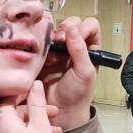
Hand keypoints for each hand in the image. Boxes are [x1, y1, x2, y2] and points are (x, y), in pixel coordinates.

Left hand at [0, 81, 61, 132]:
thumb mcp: (40, 125)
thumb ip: (37, 103)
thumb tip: (35, 84)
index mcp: (0, 116)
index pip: (11, 97)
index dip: (28, 93)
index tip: (41, 94)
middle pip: (15, 112)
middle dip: (37, 112)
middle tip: (55, 113)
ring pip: (16, 126)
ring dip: (36, 125)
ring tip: (56, 130)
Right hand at [38, 16, 100, 131]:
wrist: (60, 109)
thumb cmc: (77, 94)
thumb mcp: (85, 73)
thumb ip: (81, 50)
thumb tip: (73, 29)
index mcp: (91, 47)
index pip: (90, 25)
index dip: (83, 29)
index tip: (76, 38)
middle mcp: (75, 44)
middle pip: (71, 23)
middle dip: (65, 31)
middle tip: (61, 45)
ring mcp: (59, 48)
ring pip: (55, 30)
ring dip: (54, 39)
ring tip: (53, 55)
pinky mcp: (44, 53)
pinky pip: (42, 40)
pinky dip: (43, 46)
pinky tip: (45, 58)